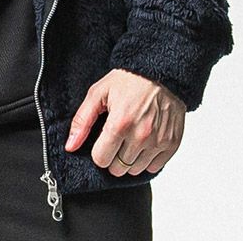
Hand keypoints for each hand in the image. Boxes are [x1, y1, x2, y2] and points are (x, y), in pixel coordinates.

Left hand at [64, 68, 185, 176]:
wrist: (160, 72)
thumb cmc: (129, 80)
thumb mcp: (98, 93)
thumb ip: (82, 121)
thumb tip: (70, 146)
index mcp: (120, 123)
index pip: (101, 160)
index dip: (98, 151)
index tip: (103, 139)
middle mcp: (141, 136)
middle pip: (117, 169)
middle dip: (113, 155)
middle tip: (117, 137)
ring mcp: (158, 142)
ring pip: (135, 170)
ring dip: (129, 159)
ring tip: (131, 137)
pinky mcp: (171, 144)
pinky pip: (154, 168)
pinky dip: (147, 159)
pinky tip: (145, 141)